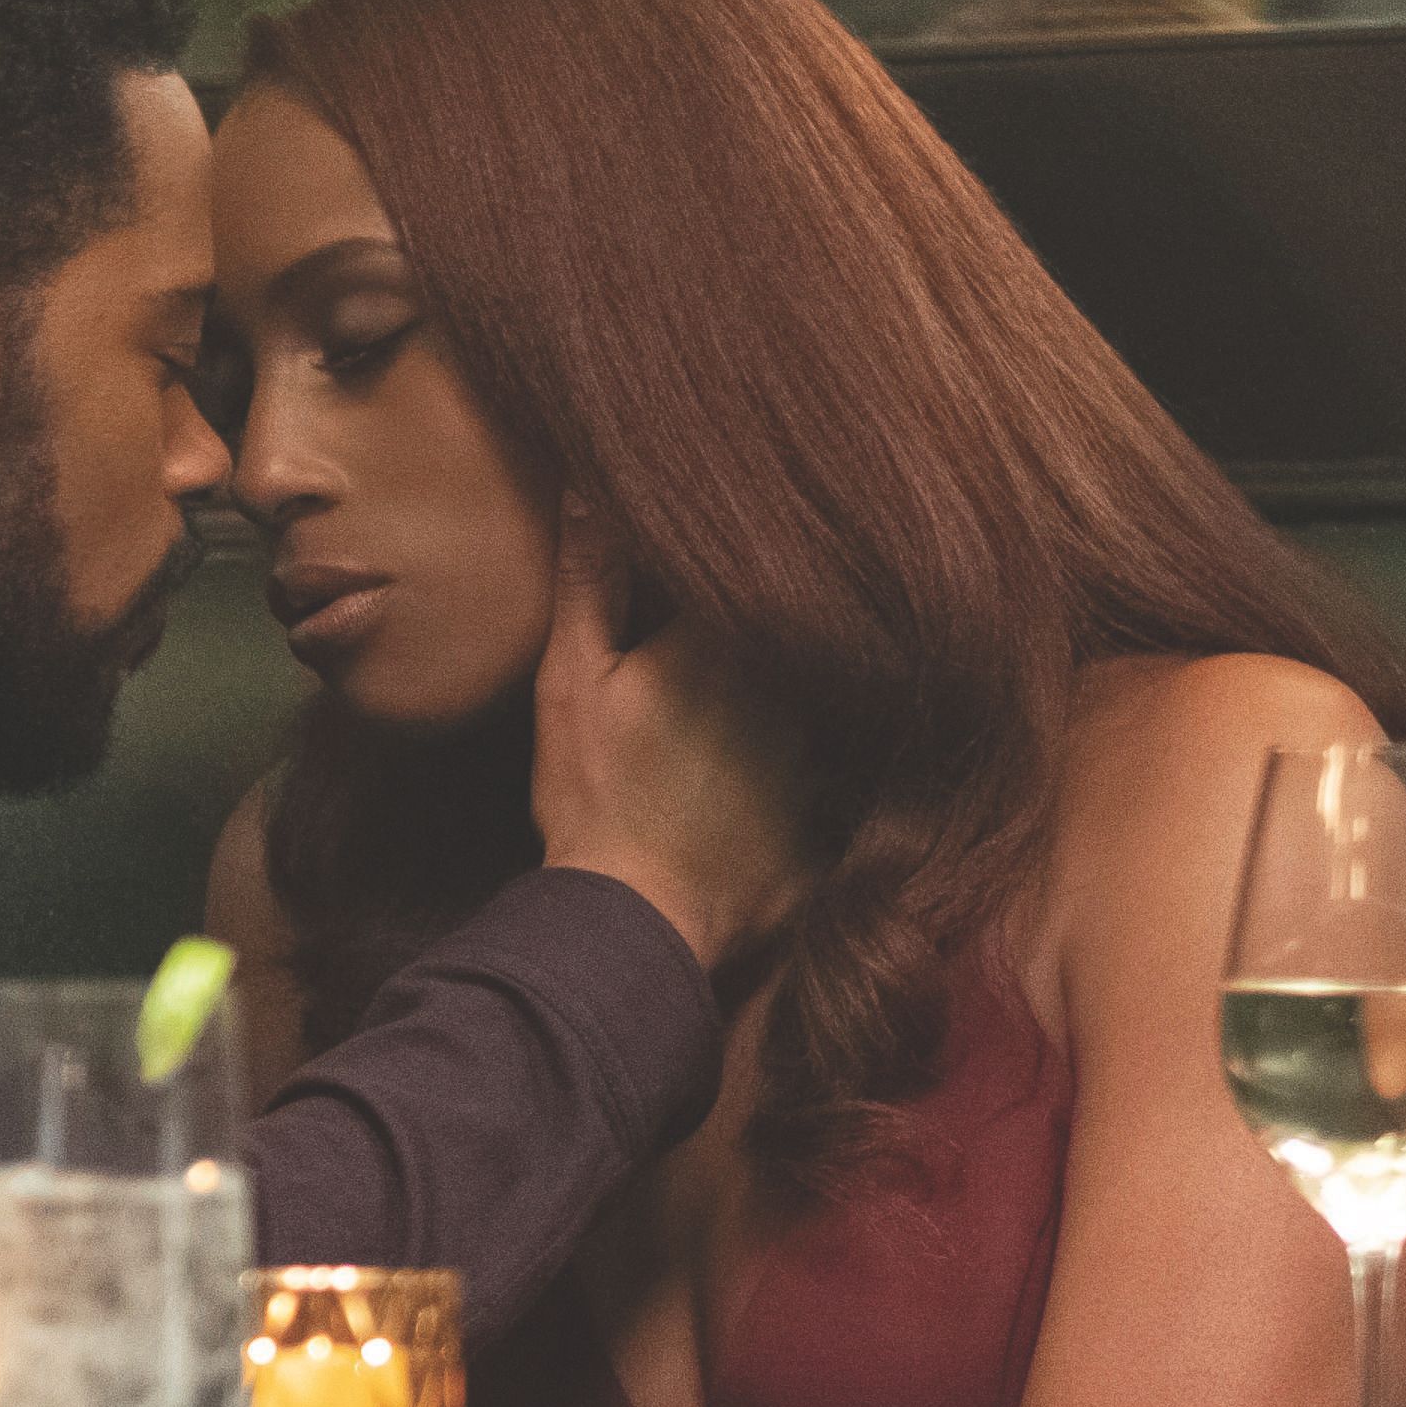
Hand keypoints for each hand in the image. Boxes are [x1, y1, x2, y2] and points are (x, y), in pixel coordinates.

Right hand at [529, 506, 800, 968]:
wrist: (638, 920)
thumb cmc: (595, 795)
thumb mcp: (572, 679)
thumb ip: (589, 580)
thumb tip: (590, 486)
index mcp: (729, 637)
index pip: (741, 572)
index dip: (717, 565)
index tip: (702, 559)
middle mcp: (795, 684)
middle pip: (790, 629)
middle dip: (765, 625)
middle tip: (723, 645)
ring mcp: (822, 753)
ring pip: (816, 697)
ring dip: (790, 694)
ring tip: (739, 716)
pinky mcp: (832, 817)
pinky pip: (833, 775)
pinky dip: (808, 770)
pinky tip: (769, 780)